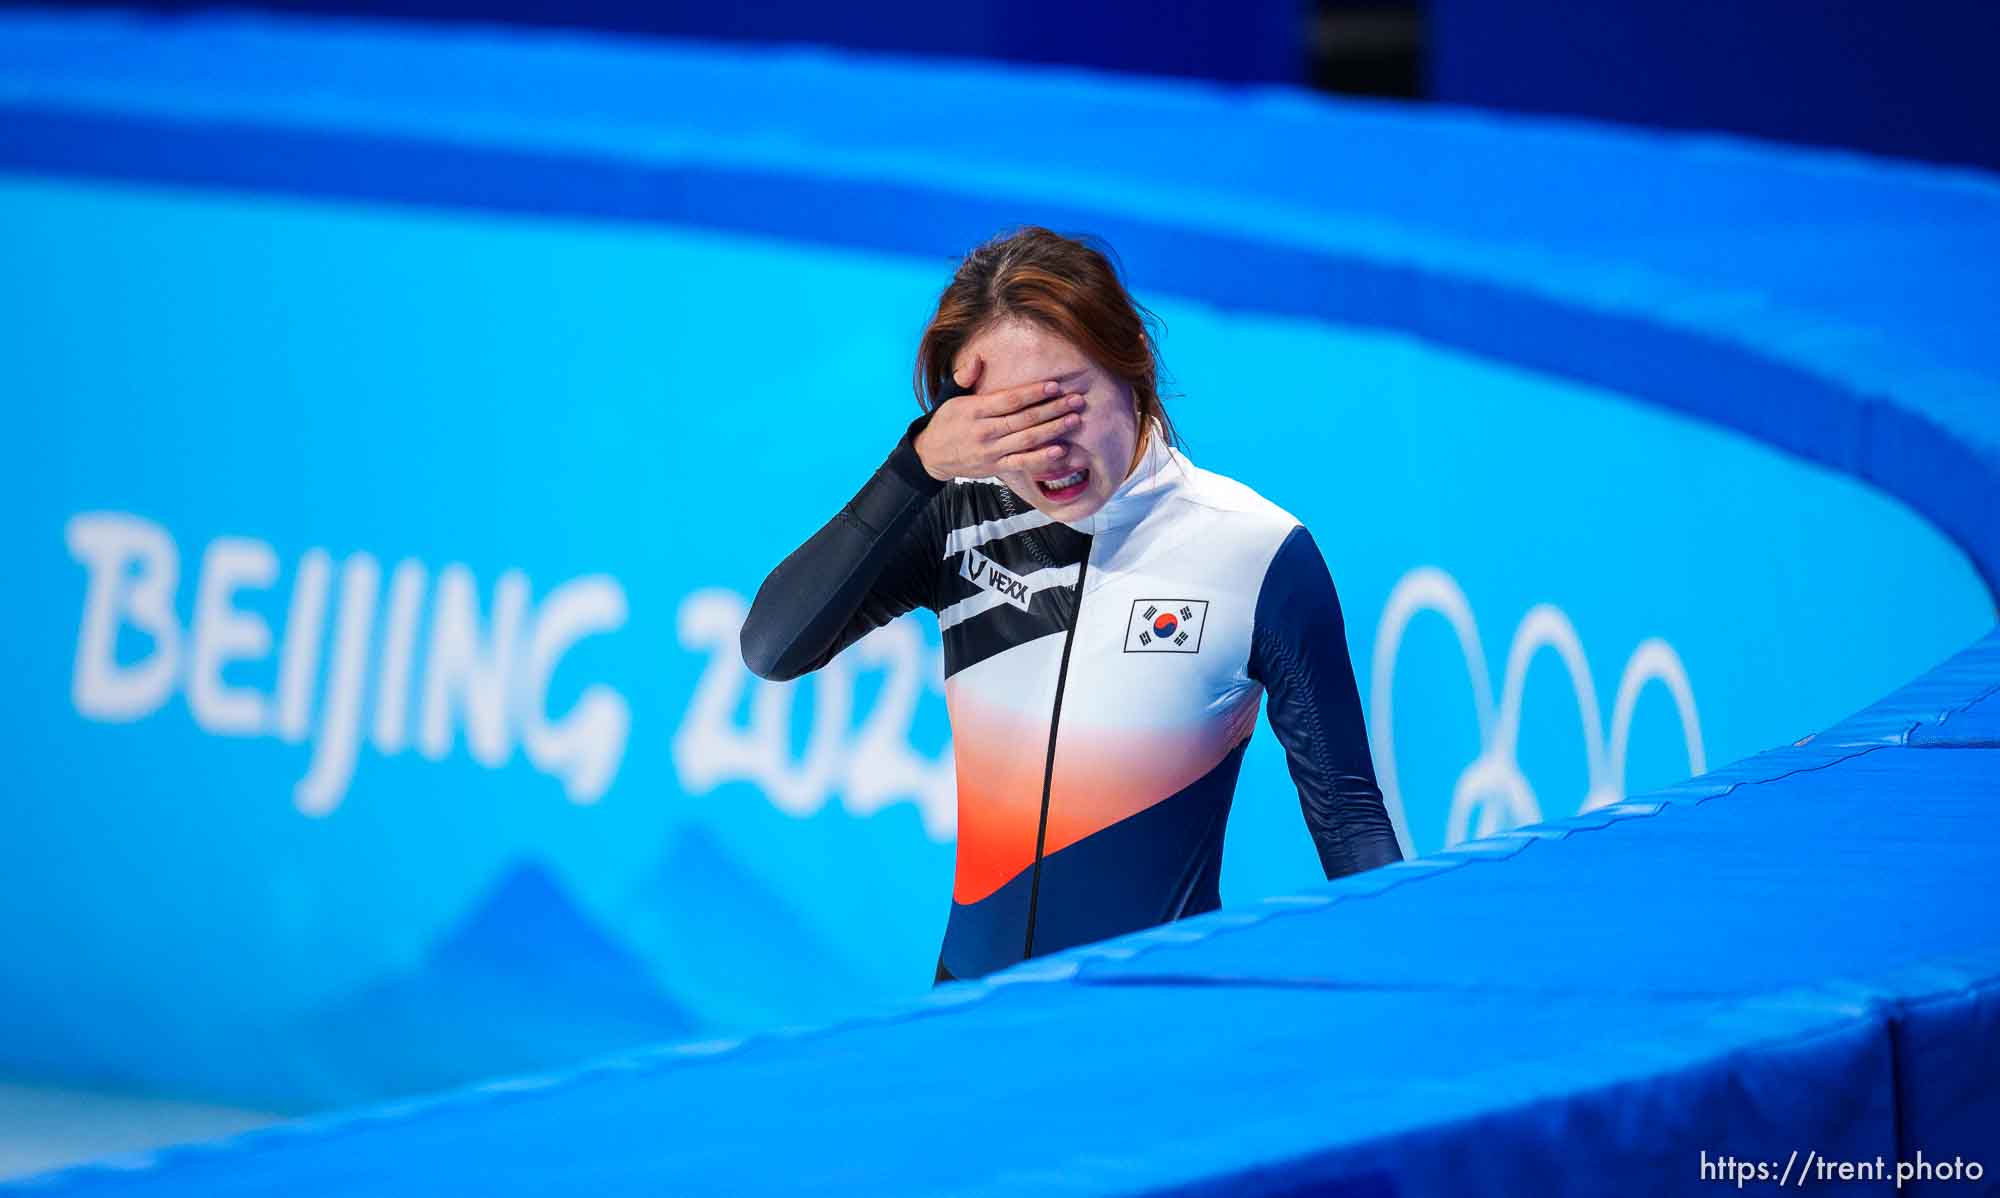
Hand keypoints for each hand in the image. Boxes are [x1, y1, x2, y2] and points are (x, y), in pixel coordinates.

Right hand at [913, 356, 1083, 481]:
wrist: (932, 456)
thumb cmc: (946, 422)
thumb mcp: (949, 395)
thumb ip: (964, 377)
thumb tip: (976, 358)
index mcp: (975, 410)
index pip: (1009, 400)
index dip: (1033, 393)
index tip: (1054, 386)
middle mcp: (985, 431)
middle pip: (1024, 419)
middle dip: (1052, 409)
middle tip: (1076, 400)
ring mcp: (991, 451)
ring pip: (1027, 440)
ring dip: (1053, 430)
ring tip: (1074, 420)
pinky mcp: (996, 467)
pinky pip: (1022, 463)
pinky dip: (1041, 458)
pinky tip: (1060, 451)